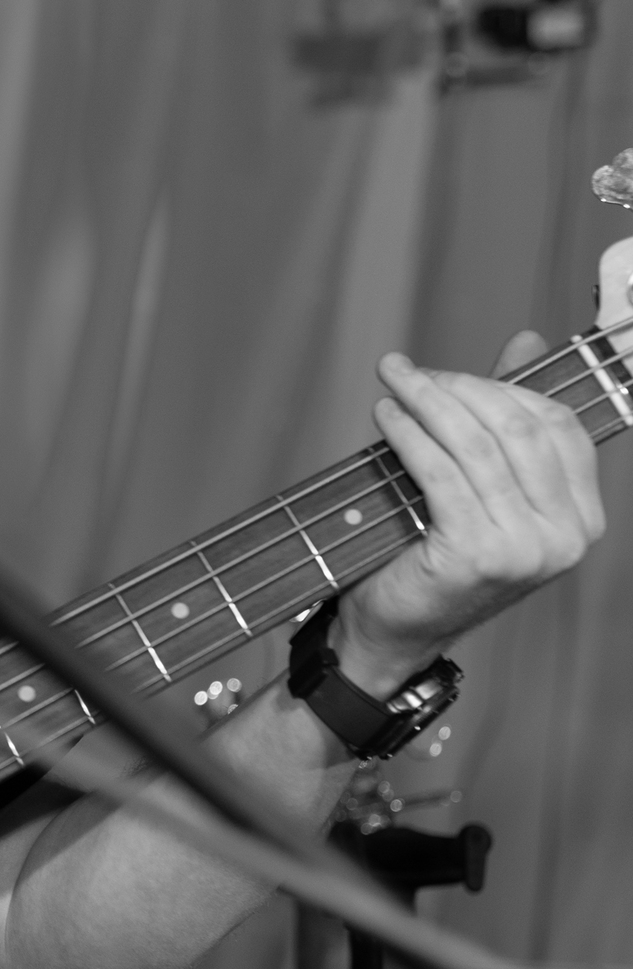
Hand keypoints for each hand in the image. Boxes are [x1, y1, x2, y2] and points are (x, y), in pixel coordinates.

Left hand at [334, 332, 604, 692]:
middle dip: (458, 387)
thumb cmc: (432, 553)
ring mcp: (527, 549)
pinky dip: (410, 435)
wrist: (394, 629)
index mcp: (582, 518)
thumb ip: (504, 420)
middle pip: (518, 428)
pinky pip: (442, 474)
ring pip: (477, 446)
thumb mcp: (479, 485)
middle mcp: (568, 537)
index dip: (501, 388)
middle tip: (407, 371)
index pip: (557, 426)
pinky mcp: (478, 555)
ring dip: (427, 402)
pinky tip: (386, 417)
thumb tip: (525, 339)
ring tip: (391, 383)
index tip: (447, 375)